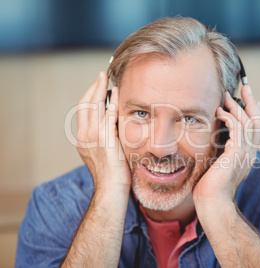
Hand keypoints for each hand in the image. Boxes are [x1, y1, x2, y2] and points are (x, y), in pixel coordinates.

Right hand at [76, 71, 130, 191]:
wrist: (111, 188)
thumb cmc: (112, 175)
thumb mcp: (103, 154)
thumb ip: (105, 139)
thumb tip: (113, 126)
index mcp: (83, 140)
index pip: (82, 112)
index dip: (89, 97)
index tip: (97, 87)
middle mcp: (84, 136)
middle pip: (85, 105)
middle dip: (93, 87)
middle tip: (101, 75)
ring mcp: (94, 137)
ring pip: (94, 107)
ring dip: (101, 89)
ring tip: (106, 78)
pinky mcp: (105, 139)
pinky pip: (108, 115)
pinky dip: (111, 102)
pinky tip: (116, 93)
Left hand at [193, 85, 259, 204]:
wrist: (213, 202)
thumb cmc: (210, 186)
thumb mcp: (218, 163)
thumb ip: (221, 149)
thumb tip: (215, 138)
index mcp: (247, 154)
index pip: (255, 129)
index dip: (253, 112)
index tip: (246, 99)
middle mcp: (249, 153)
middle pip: (258, 122)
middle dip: (252, 102)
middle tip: (245, 87)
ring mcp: (245, 153)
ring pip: (248, 122)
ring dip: (237, 107)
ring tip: (226, 97)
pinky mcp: (236, 154)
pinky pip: (237, 130)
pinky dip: (229, 118)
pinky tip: (220, 112)